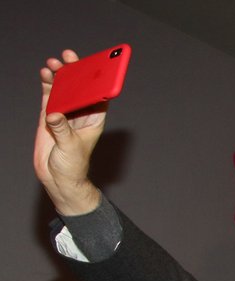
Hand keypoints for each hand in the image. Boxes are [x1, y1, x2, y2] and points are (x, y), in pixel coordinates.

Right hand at [35, 51, 104, 216]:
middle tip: (69, 58)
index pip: (99, 96)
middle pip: (80, 88)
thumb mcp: (70, 147)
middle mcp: (80, 115)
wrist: (58, 178)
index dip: (98, 80)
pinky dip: (46, 84)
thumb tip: (55, 115)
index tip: (96, 66)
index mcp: (94, 120)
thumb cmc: (73, 165)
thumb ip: (62, 130)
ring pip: (63, 89)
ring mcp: (64, 114)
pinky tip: (44, 73)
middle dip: (75, 72)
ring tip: (53, 63)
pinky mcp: (49, 116)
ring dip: (59, 75)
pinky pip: (49, 96)